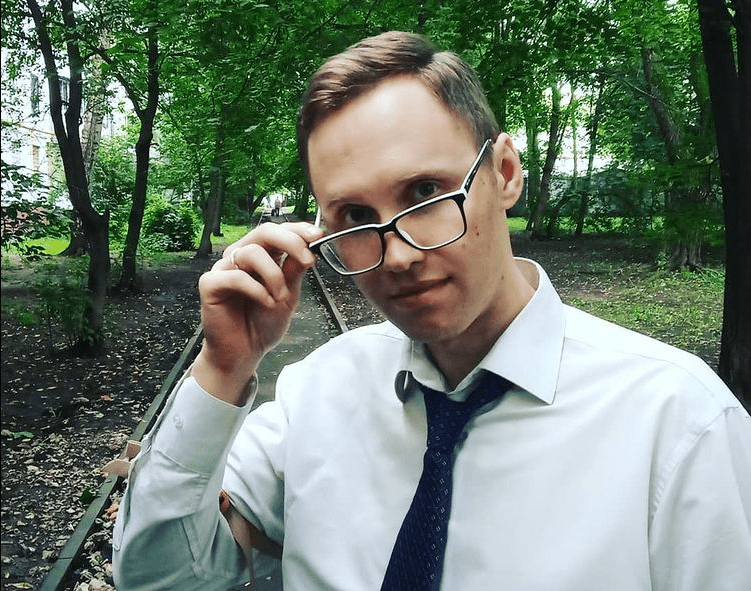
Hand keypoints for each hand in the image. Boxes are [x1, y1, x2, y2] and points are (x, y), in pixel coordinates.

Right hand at [192, 222, 322, 403]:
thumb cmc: (264, 323)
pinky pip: (235, 276)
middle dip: (290, 242)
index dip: (298, 230)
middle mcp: (241, 257)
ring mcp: (224, 268)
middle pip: (264, 232)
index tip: (318, 236)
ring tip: (280, 298)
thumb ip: (295, 270)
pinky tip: (265, 302)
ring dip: (274, 275)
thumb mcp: (289, 295)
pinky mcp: (210, 284)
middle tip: (307, 260)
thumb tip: (311, 245)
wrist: (245, 352)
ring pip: (251, 252)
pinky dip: (256, 289)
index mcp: (261, 255)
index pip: (278, 231)